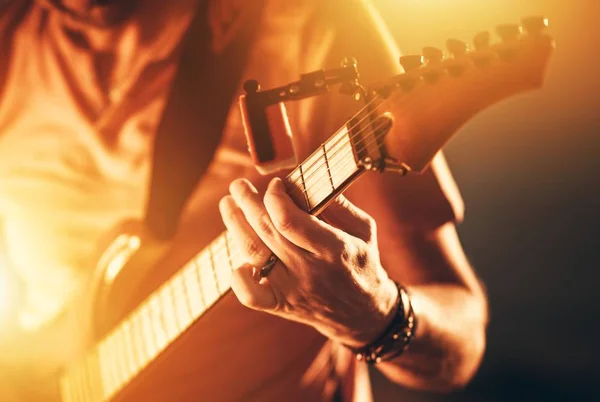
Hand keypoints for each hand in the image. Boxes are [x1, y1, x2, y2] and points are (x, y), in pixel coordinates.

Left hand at [219, 177, 397, 346]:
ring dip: (235, 226)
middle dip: (248, 202)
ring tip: (228, 204)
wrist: (363, 314)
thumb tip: (308, 179)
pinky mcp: (281, 305)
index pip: (289, 221)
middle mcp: (310, 270)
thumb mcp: (363, 230)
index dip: (274, 197)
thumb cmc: (361, 263)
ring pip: (254, 255)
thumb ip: (339, 205)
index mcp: (333, 248)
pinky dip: (238, 278)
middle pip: (267, 231)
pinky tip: (236, 259)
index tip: (275, 184)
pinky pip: (250, 296)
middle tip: (238, 186)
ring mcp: (292, 290)